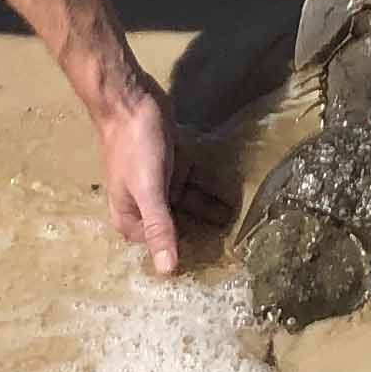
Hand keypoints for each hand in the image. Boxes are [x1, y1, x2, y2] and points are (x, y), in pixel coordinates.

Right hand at [90, 71, 222, 277]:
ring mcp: (161, 185)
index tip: (214, 264)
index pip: (162, 247)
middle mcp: (145, 207)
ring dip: (210, 213)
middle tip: (235, 247)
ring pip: (189, 206)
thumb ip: (159, 228)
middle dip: (202, 234)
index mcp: (131, 219)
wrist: (131, 101)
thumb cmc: (134, 148)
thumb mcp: (147, 190)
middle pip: (177, 227)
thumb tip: (168, 271)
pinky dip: (210, 190)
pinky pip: (195, 184)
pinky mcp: (174, 165)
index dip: (186, 254)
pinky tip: (231, 197)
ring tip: (239, 222)